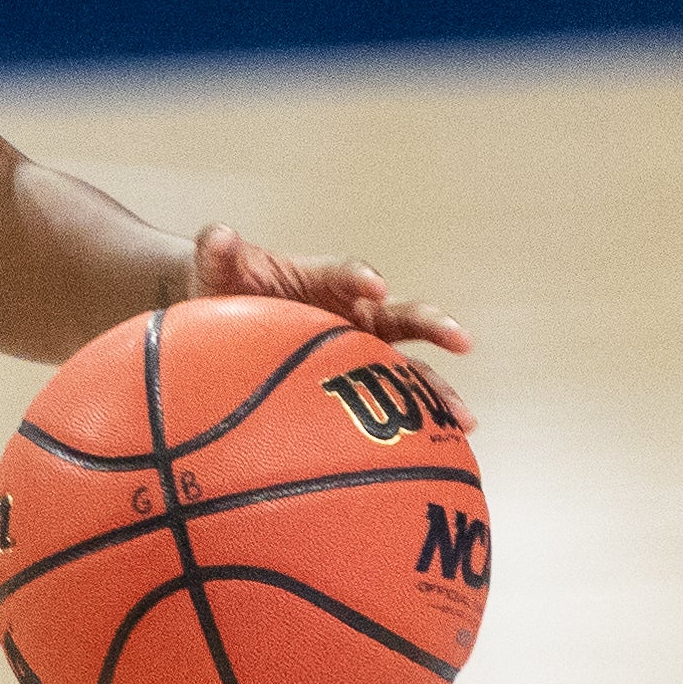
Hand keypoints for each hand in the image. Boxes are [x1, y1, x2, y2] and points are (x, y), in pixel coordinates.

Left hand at [182, 227, 475, 427]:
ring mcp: (362, 348)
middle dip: (430, 325)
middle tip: (460, 339)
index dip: (359, 277)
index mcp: (322, 279)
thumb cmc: (226, 293)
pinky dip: (416, 423)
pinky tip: (441, 449)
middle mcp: (354, 311)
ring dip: (438, 389)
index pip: (344, 274)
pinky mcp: (361, 380)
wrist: (224, 325)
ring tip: (465, 419)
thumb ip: (218, 253)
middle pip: (399, 315)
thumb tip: (219, 235)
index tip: (373, 287)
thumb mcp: (217, 273)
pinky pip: (393, 401)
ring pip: (409, 365)